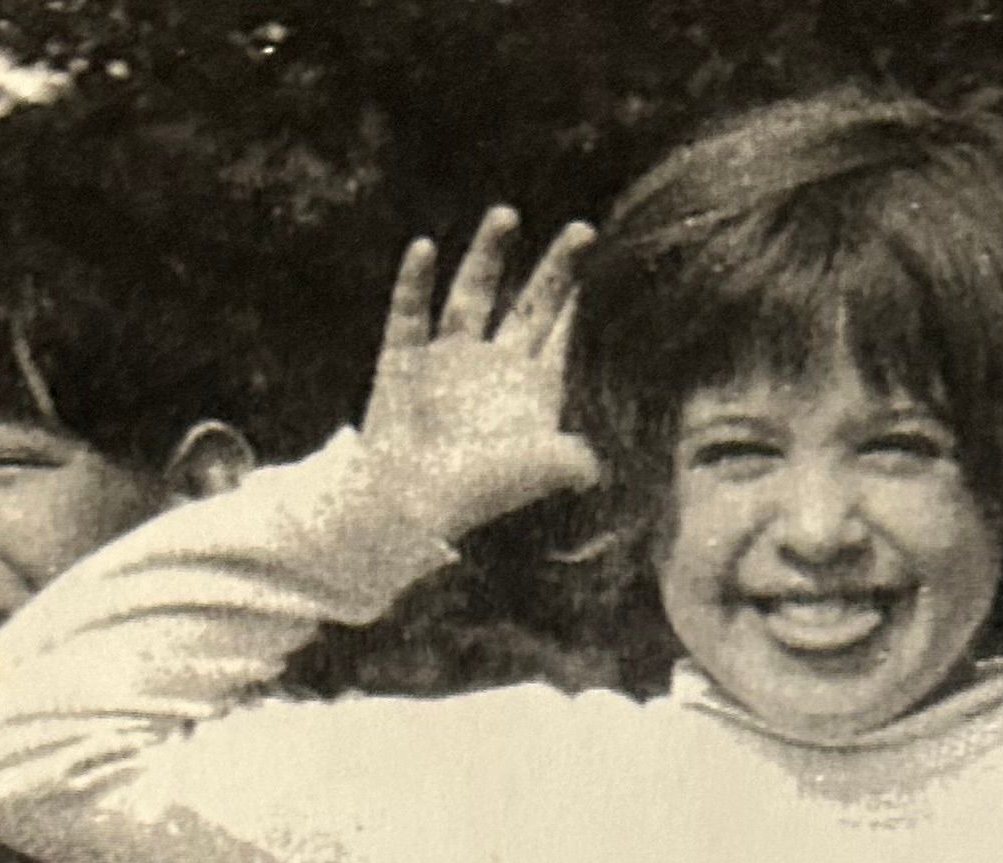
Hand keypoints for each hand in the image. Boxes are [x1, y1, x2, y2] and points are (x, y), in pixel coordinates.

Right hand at [360, 206, 600, 543]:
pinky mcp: (402, 362)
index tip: (600, 264)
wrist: (407, 508)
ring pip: (471, 295)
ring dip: (488, 255)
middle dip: (556, 269)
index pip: (558, 336)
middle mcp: (489, 371)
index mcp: (526, 393)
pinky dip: (414, 282)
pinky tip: (425, 247)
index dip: (577, 301)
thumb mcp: (545, 469)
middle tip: (585, 230)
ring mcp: (445, 364)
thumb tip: (597, 468)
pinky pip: (408, 313)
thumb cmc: (478, 491)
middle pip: (528, 305)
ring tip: (508, 214)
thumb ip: (579, 458)